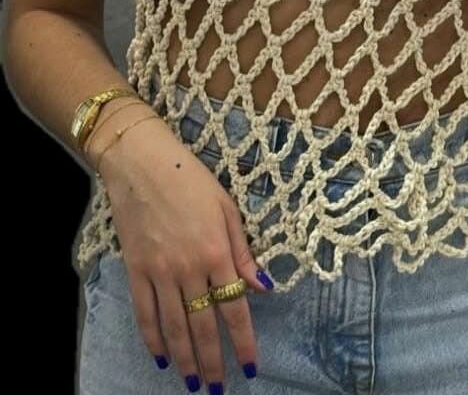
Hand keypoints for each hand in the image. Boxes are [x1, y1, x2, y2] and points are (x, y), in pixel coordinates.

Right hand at [97, 109, 271, 388]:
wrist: (142, 164)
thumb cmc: (191, 180)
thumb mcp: (227, 208)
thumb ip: (243, 252)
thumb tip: (263, 287)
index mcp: (216, 252)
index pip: (233, 308)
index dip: (242, 342)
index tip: (250, 366)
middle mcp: (188, 268)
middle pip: (202, 325)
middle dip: (212, 361)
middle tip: (216, 389)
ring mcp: (159, 271)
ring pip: (173, 327)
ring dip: (185, 359)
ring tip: (192, 383)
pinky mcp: (136, 270)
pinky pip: (144, 313)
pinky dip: (152, 339)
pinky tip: (161, 357)